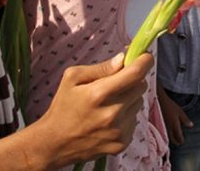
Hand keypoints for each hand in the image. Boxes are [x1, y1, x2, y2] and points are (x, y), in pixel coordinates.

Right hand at [31, 52, 153, 165]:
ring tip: (109, 103)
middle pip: (141, 87)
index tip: (145, 56)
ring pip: (139, 103)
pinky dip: (126, 116)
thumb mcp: (72, 78)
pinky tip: (109, 119)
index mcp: (99, 94)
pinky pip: (135, 121)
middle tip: (118, 82)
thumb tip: (123, 59)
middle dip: (133, 80)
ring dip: (129, 99)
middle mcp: (113, 113)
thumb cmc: (63, 107)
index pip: (135, 73)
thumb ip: (100, 67)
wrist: (55, 143)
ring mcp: (119, 130)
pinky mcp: (122, 143)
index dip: (144, 61)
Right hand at [155, 85, 193, 145]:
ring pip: (167, 136)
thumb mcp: (180, 112)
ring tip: (174, 138)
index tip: (182, 142)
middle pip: (172, 138)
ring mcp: (163, 127)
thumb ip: (185, 120)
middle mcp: (168, 128)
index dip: (180, 140)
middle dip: (175, 141)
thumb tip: (191, 126)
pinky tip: (168, 132)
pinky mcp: (159, 125)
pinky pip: (164, 132)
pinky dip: (167, 134)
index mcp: (175, 125)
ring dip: (171, 138)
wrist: (160, 102)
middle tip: (178, 143)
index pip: (178, 136)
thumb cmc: (171, 106)